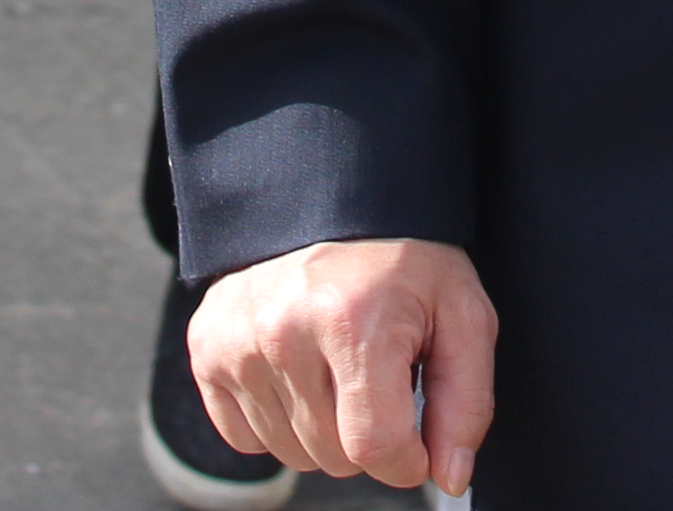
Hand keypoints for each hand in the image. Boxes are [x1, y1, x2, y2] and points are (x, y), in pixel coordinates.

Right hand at [190, 236, 496, 491]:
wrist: (329, 196)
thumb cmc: (403, 260)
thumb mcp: (461, 313)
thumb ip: (466, 400)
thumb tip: (450, 476)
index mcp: (353, 321)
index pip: (375, 448)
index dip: (408, 459)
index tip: (417, 435)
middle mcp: (283, 331)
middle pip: (334, 458)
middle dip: (367, 434)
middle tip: (376, 374)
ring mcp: (236, 341)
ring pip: (292, 453)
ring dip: (324, 429)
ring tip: (337, 365)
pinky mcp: (207, 347)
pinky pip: (244, 438)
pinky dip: (277, 420)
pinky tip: (299, 371)